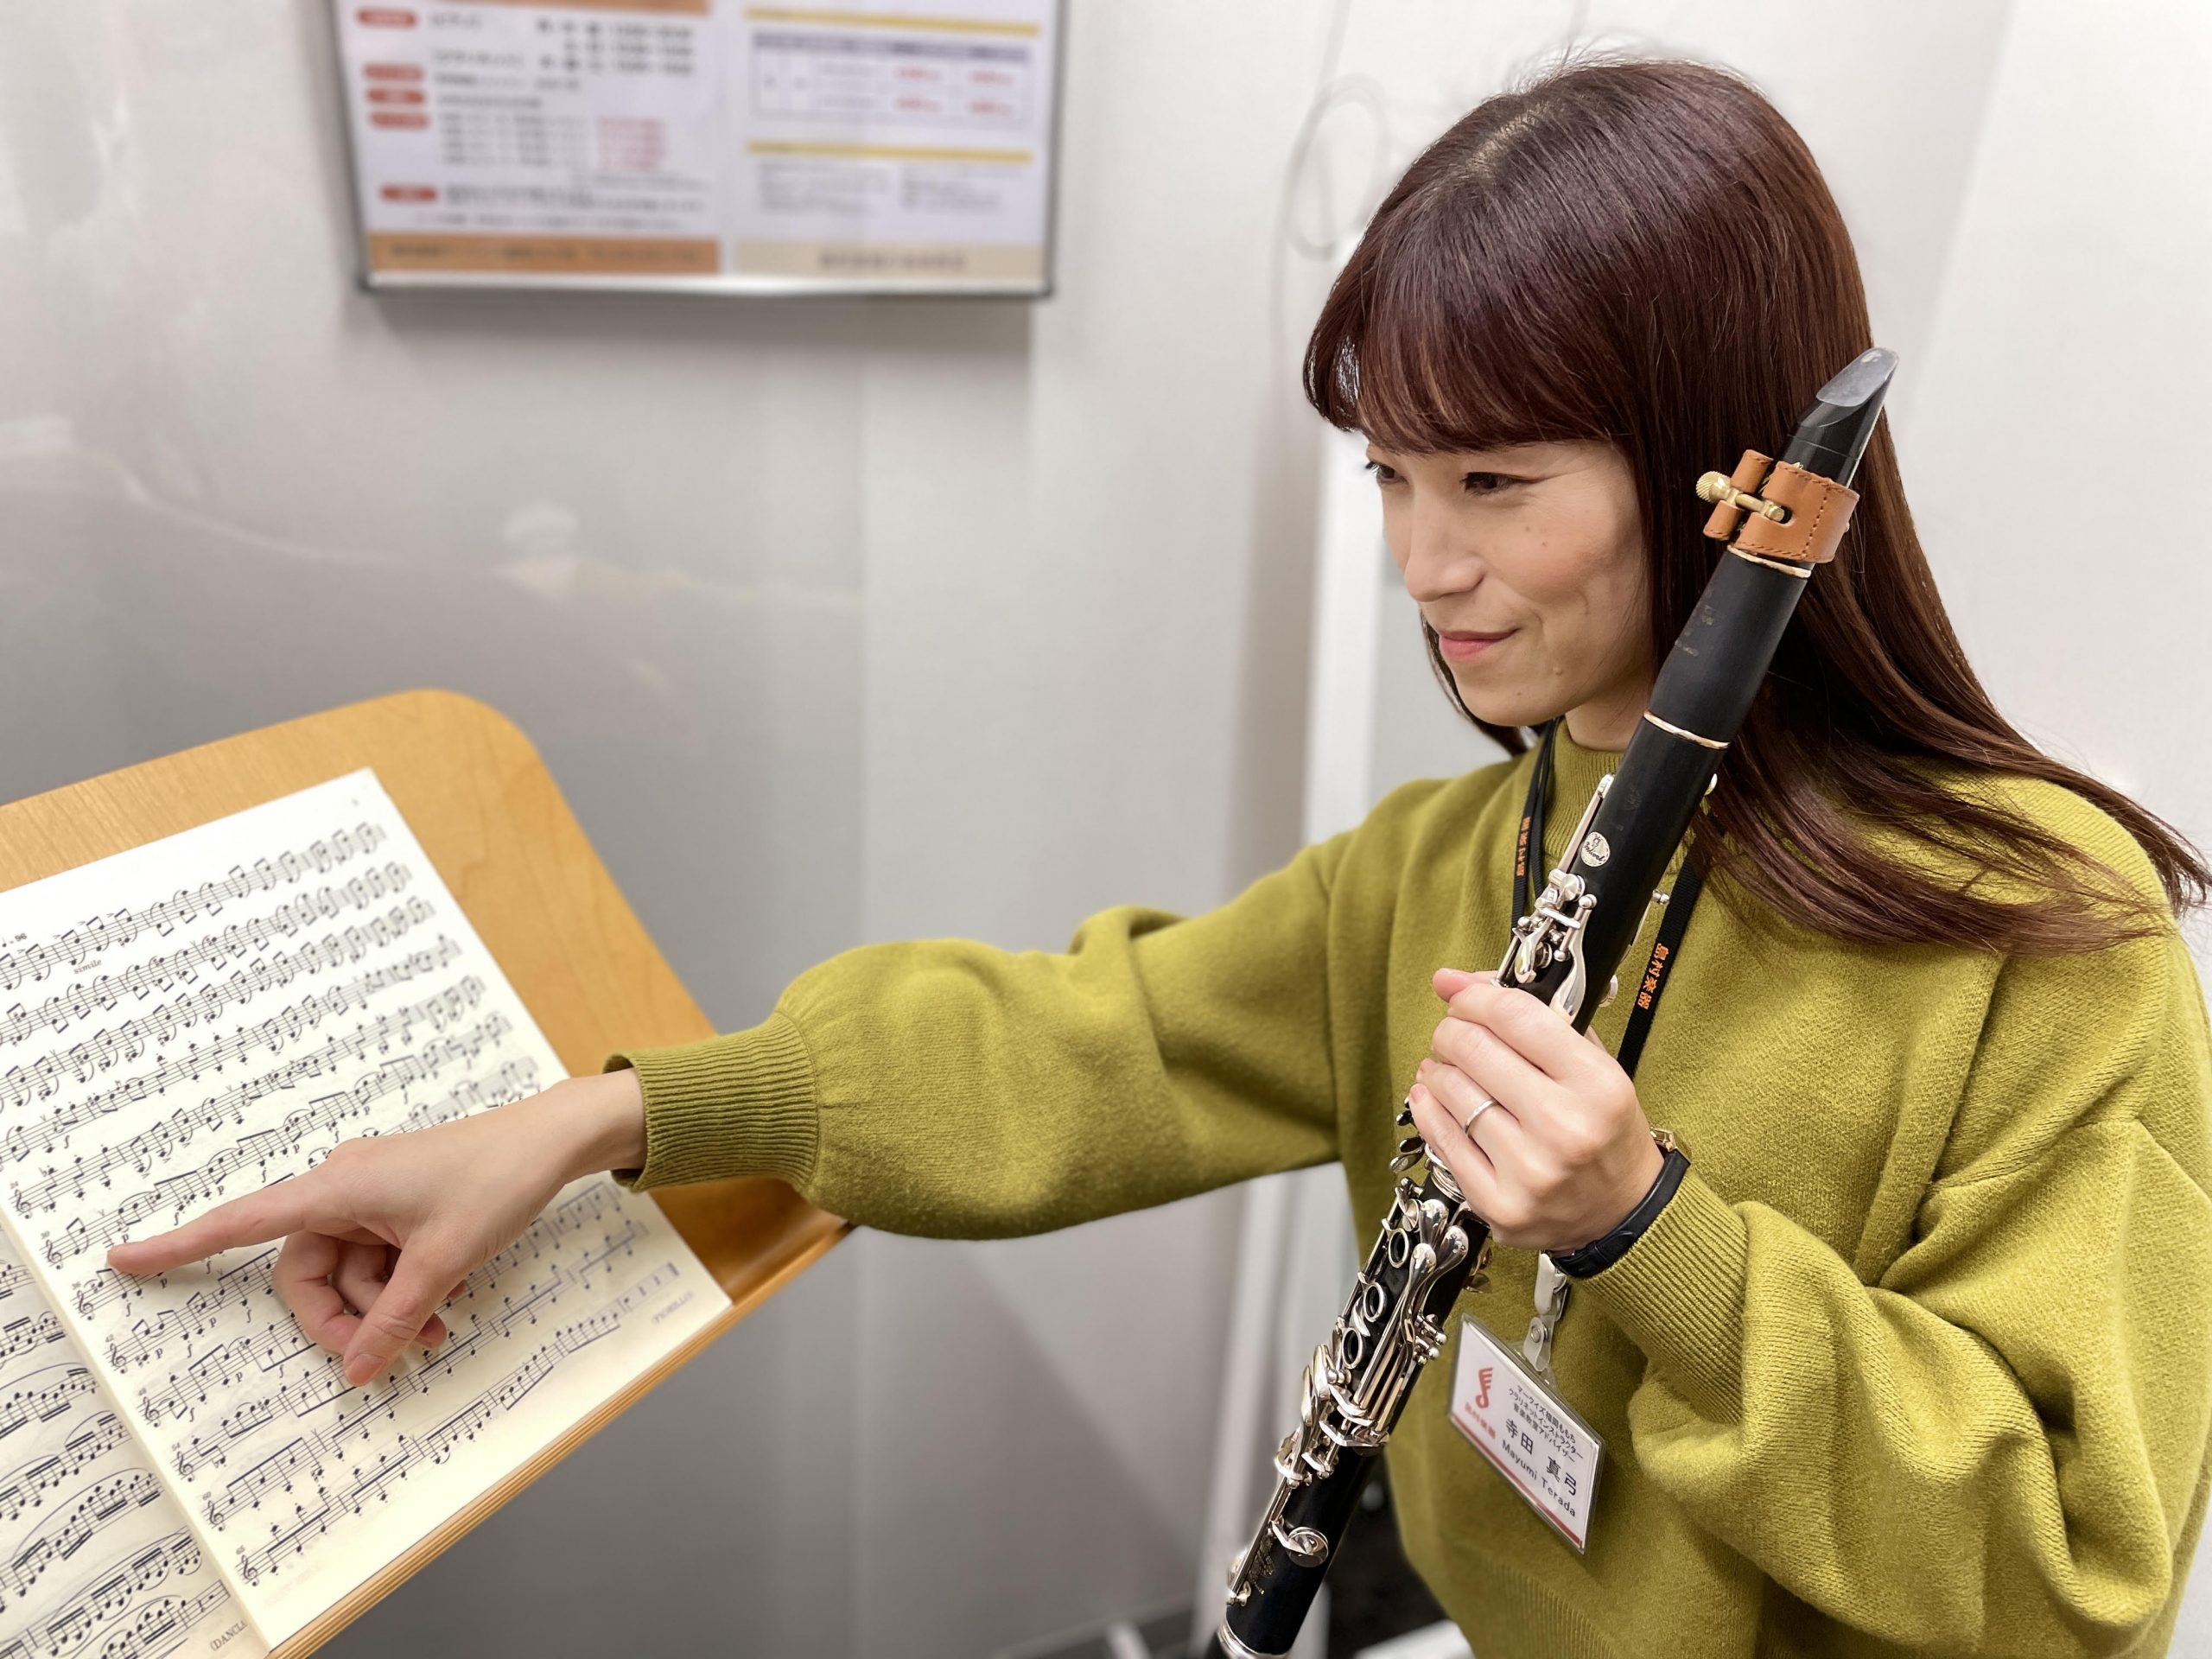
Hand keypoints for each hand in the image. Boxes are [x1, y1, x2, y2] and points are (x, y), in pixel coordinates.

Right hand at [105, 1069, 647, 1386]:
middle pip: (306, 1272)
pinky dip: (401, 1291)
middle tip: (392, 1353)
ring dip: (383, 1311)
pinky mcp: (397, 1206)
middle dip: (343, 1319)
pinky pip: (377, 1261)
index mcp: (336, 1187)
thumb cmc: (495, 1182)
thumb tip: (356, 1370)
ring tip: (440, 1331)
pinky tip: (445, 1309)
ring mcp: (371, 1197)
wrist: (549, 1142)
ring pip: (348, 1275)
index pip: (241, 1221)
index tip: (121, 1259)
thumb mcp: (444, 1261)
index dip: (180, 1245)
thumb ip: (396, 1319)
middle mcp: (342, 1187)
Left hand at [1407, 968, 1663, 1253]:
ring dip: (1438, 1069)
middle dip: (1451, 1030)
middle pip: (1474, 1049)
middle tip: (1452, 1032)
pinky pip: (1441, 1139)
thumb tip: (1457, 981)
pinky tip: (1435, 1097)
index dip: (1475, 996)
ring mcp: (1528, 1171)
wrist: (1621, 1212)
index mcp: (1597, 1086)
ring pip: (1451, 1092)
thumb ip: (1535, 1018)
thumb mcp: (1593, 1066)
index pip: (1515, 1016)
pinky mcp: (1498, 1204)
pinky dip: (1429, 1108)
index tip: (1461, 995)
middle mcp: (1564, 1128)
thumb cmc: (1604, 1130)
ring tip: (1447, 1067)